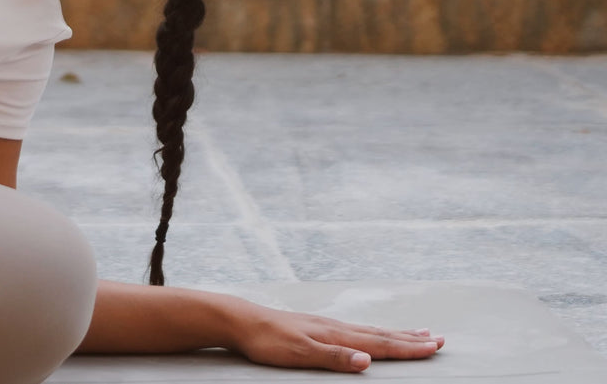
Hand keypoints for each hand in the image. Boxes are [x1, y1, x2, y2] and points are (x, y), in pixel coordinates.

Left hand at [225, 301, 443, 373]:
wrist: (242, 321)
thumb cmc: (268, 340)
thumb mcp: (299, 353)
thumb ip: (334, 357)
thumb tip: (368, 360)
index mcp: (336, 335)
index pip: (380, 343)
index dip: (408, 347)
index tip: (435, 346)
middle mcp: (336, 327)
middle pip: (381, 334)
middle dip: (411, 339)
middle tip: (438, 338)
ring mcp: (327, 326)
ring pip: (370, 330)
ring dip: (396, 333)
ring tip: (416, 332)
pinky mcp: (317, 328)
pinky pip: (355, 330)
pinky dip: (373, 333)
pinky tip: (371, 335)